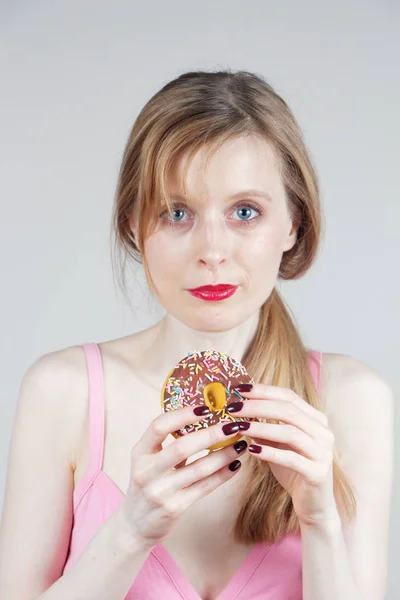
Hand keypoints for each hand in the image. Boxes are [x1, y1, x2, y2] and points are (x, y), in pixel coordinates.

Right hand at [119, 408, 247, 550]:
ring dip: (224, 454)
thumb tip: (204, 416)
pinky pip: (204, 487)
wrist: (135, 525)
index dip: (182, 415)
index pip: (159, 426)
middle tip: (233, 424)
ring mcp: (160, 491)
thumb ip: (168, 442)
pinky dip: (223, 474)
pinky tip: (235, 464)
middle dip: (212, 434)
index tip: (206, 408)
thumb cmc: (147, 483)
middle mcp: (146, 471)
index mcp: (140, 452)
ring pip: (199, 468)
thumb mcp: (148, 460)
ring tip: (241, 443)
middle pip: (182, 447)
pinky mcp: (174, 508)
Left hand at [228, 383, 338, 526]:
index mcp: (316, 419)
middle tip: (233, 407)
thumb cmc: (293, 469)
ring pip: (290, 432)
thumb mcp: (276, 443)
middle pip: (288, 410)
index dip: (262, 390)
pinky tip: (251, 450)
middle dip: (257, 406)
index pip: (288, 396)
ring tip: (238, 427)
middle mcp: (323, 432)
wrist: (313, 505)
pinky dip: (270, 452)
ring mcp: (324, 452)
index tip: (237, 390)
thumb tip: (238, 408)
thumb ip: (263, 425)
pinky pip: (292, 458)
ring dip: (261, 427)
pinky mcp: (319, 473)